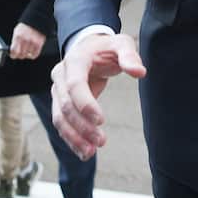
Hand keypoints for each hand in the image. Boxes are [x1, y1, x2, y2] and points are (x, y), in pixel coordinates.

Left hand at [10, 23, 45, 59]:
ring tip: (27, 49)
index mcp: (18, 37)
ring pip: (27, 55)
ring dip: (27, 54)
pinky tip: (31, 51)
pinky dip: (33, 55)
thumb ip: (15, 42)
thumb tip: (12, 51)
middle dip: (20, 55)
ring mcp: (33, 43)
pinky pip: (35, 55)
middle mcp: (25, 40)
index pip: (14, 52)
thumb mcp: (17, 32)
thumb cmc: (25, 26)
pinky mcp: (39, 44)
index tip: (13, 55)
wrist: (36, 20)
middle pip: (21, 55)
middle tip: (20, 53)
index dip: (13, 55)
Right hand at [50, 33, 145, 160]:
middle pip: (65, 105)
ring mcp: (57, 90)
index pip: (74, 84)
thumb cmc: (107, 47)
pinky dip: (71, 139)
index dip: (85, 104)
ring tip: (90, 152)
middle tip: (101, 141)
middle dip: (82, 126)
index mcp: (75, 60)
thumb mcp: (121, 44)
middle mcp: (60, 75)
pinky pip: (61, 123)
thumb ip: (130, 56)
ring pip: (59, 117)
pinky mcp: (60, 102)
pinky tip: (84, 152)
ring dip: (73, 137)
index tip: (101, 121)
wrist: (89, 47)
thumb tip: (140, 73)